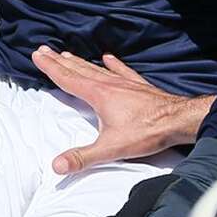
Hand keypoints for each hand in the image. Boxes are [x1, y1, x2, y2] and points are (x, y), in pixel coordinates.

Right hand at [33, 46, 202, 172]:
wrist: (178, 120)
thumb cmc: (147, 132)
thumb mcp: (111, 148)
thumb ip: (83, 157)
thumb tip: (58, 165)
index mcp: (98, 95)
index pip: (67, 78)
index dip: (50, 67)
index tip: (37, 55)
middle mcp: (109, 84)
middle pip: (78, 70)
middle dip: (60, 61)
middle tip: (45, 50)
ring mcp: (125, 83)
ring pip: (96, 69)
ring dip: (80, 62)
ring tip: (67, 54)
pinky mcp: (139, 87)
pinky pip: (122, 71)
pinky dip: (113, 64)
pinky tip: (108, 58)